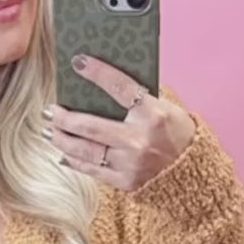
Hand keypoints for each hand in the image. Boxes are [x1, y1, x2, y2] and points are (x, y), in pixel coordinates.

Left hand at [44, 55, 195, 191]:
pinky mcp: (124, 181)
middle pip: (90, 125)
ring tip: (50, 131)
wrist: (193, 173)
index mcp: (153, 114)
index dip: (97, 73)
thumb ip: (139, 99)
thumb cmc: (178, 135)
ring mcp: (129, 163)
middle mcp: (138, 139)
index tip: (78, 62)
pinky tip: (64, 153)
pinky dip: (75, 161)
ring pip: (85, 149)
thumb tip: (104, 84)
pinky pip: (92, 170)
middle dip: (64, 117)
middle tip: (49, 111)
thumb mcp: (167, 109)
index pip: (120, 87)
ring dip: (62, 139)